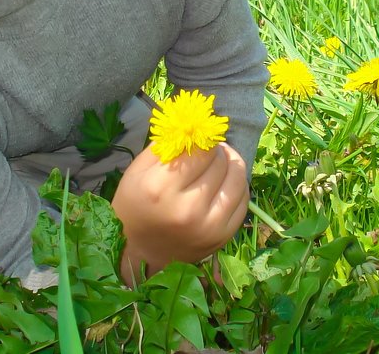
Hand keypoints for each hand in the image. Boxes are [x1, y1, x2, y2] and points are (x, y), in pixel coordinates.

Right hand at [111, 143, 248, 285]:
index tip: (199, 139)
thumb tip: (195, 126)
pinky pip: (244, 200)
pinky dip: (238, 185)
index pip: (200, 149)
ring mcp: (209, 225)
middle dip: (216, 151)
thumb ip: (166, 146)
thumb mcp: (137, 171)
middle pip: (220, 162)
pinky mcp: (224, 237)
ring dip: (232, 163)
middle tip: (209, 150)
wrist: (140, 253)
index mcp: (161, 188)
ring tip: (222, 160)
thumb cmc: (135, 206)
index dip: (203, 139)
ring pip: (237, 178)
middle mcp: (188, 208)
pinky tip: (226, 181)